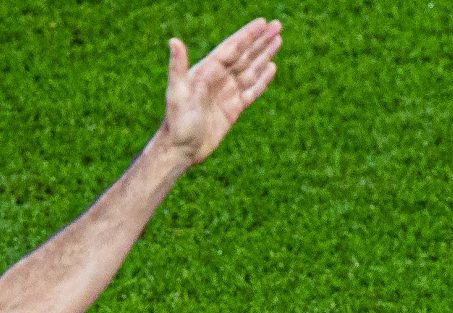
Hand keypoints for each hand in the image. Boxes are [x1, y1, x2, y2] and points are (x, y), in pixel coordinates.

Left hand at [161, 18, 281, 167]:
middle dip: (261, 41)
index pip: (232, 48)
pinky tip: (271, 68)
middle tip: (278, 26)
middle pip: (245, 55)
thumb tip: (174, 41)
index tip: (263, 23)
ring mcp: (227, 93)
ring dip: (264, 55)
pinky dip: (262, 80)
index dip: (248, 35)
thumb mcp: (177, 93)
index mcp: (207, 71)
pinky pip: (251, 91)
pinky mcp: (233, 110)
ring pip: (250, 70)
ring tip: (278, 41)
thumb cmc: (176, 122)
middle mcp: (218, 79)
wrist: (180, 149)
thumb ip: (178, 67)